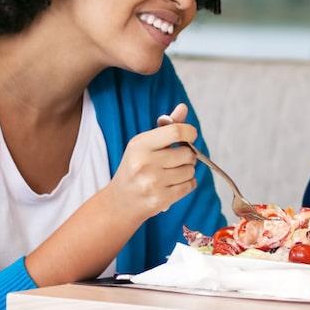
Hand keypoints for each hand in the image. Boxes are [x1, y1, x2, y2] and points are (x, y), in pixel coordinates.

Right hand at [105, 102, 197, 220]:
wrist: (119, 202)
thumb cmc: (136, 167)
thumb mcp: (145, 144)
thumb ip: (166, 126)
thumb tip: (183, 107)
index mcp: (140, 145)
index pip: (176, 132)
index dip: (190, 132)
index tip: (190, 136)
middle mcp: (144, 163)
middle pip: (188, 154)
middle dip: (188, 156)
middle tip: (176, 159)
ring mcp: (152, 183)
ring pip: (190, 170)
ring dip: (187, 171)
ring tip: (171, 173)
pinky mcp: (160, 199)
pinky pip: (190, 185)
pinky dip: (187, 184)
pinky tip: (173, 184)